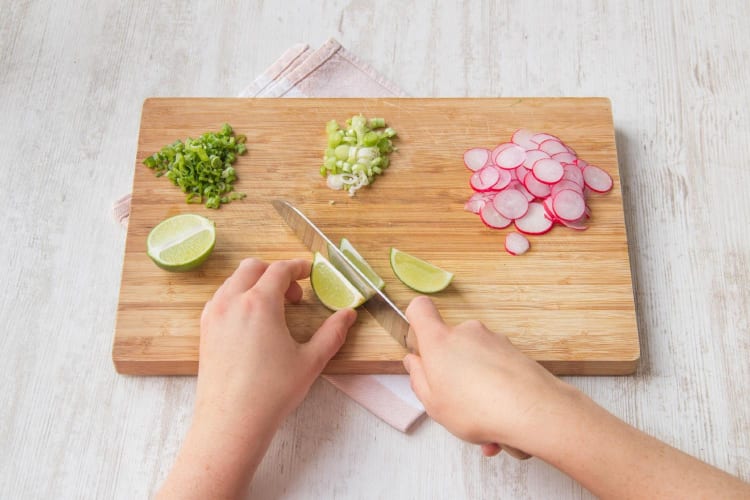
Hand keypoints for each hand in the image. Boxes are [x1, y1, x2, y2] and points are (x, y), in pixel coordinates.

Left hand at [195, 257, 356, 434]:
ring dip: (256, 283)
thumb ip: (332, 333)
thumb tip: (348, 315)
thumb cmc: (270, 393)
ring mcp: (214, 315)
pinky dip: (239, 297)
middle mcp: (232, 302)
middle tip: (294, 294)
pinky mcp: (205, 330)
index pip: (279, 270)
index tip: (309, 271)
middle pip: (253, 267)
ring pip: (234, 281)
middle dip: (276, 272)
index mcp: (259, 303)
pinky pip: (221, 298)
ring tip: (275, 309)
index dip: (298, 267)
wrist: (231, 422)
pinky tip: (253, 321)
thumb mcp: (311, 361)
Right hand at [402, 296, 580, 457]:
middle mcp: (467, 332)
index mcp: (439, 341)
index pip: (420, 309)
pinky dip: (496, 390)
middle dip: (451, 370)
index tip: (419, 343)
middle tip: (455, 401)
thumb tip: (415, 363)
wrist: (533, 410)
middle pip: (450, 343)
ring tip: (484, 421)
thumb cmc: (478, 407)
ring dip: (477, 387)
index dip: (416, 321)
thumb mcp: (433, 403)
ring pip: (476, 360)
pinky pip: (497, 370)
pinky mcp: (514, 351)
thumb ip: (419, 378)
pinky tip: (502, 421)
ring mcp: (493, 340)